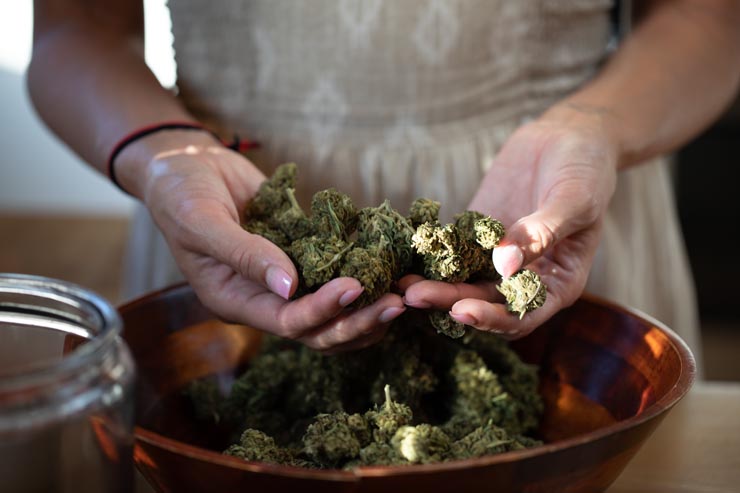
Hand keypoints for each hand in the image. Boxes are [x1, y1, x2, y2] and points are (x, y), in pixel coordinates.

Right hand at [124, 132, 404, 351]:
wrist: (187, 164)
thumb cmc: (181, 194)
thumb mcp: (203, 222)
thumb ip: (244, 254)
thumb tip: (289, 286)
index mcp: (235, 301)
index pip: (286, 322)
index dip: (322, 310)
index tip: (354, 287)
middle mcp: (263, 299)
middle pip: (318, 329)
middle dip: (357, 320)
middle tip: (396, 303)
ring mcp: (284, 279)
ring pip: (333, 311)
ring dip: (367, 307)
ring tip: (403, 294)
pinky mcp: (301, 255)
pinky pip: (334, 273)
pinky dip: (363, 274)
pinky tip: (392, 267)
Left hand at [401, 103, 618, 337]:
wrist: (569, 135)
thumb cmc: (586, 169)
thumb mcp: (574, 200)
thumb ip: (541, 232)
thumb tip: (505, 265)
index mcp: (558, 283)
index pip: (521, 316)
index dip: (492, 319)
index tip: (461, 311)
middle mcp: (524, 278)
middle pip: (483, 302)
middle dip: (449, 300)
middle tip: (413, 295)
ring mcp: (497, 257)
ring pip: (462, 280)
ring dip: (433, 283)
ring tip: (400, 281)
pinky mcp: (476, 234)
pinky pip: (450, 249)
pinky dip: (429, 253)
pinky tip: (404, 251)